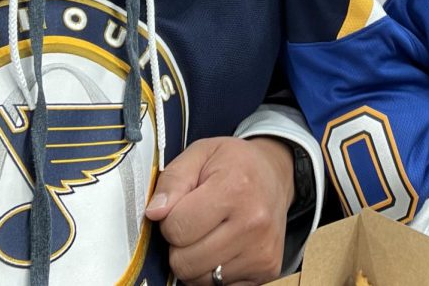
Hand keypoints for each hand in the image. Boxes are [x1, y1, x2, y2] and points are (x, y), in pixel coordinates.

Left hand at [145, 136, 294, 285]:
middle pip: (184, 261)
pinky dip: (214, 273)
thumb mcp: (200, 154)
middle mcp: (253, 223)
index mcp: (235, 188)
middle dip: (180, 244)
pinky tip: (223, 248)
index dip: (170, 219)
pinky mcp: (267, 270)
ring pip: (199, 279)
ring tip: (210, 234)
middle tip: (196, 223)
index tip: (184, 206)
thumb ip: (172, 180)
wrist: (275, 175)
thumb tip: (154, 213)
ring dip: (196, 260)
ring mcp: (262, 251)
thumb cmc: (234, 164)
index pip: (176, 228)